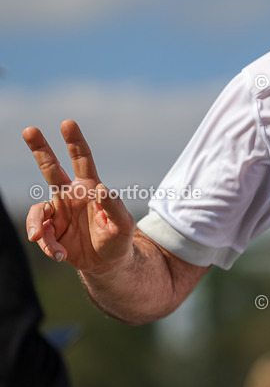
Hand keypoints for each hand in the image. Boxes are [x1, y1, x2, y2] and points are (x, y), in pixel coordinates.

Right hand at [23, 120, 134, 272]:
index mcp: (89, 188)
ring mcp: (57, 212)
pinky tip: (59, 255)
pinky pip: (41, 234)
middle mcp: (70, 195)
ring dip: (38, 226)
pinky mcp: (50, 230)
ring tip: (46, 243)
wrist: (107, 263)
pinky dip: (47, 245)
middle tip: (30, 129)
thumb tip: (101, 188)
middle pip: (51, 168)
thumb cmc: (118, 239)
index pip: (82, 160)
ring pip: (37, 210)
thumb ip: (114, 207)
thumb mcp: (123, 224)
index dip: (75, 142)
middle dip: (40, 149)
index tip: (67, 123)